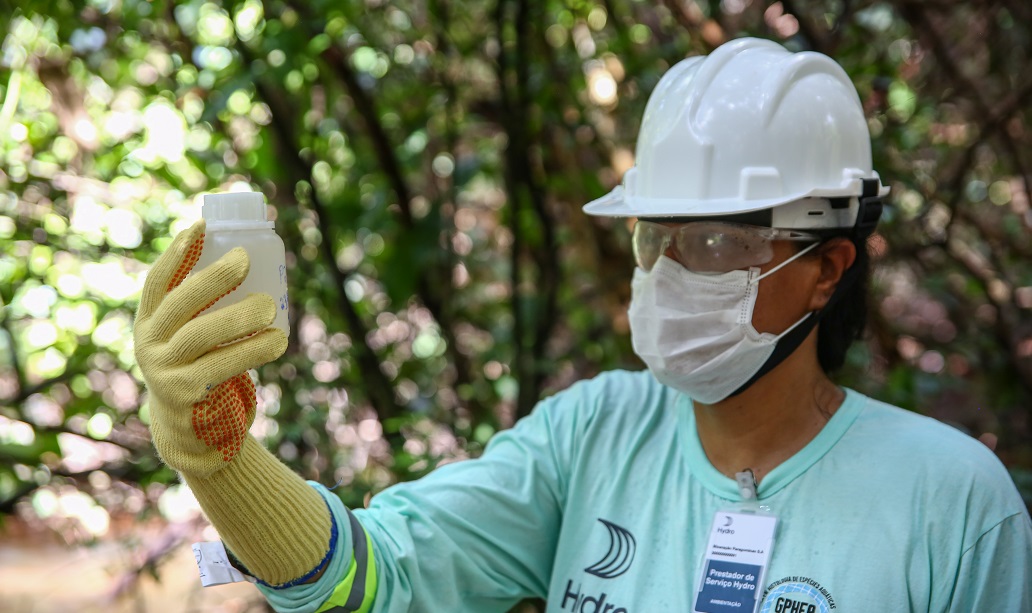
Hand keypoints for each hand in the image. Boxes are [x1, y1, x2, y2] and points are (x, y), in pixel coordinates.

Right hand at [134, 220, 286, 476]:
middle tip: (245, 259)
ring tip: (271, 306)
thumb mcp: (193, 336)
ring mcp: (164, 371)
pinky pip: (223, 366)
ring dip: (240, 317)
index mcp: (149, 322)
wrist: (193, 431)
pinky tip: (278, 341)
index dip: (177, 251)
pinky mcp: (186, 395)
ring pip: (202, 336)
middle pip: (180, 303)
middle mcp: (149, 344)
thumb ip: (208, 307)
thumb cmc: (201, 368)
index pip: (157, 281)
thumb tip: (253, 257)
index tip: (202, 225)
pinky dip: (254, 351)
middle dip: (213, 277)